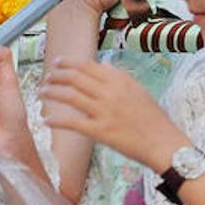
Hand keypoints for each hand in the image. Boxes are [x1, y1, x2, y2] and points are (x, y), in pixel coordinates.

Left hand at [40, 58, 185, 171]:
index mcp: (119, 79)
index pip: (87, 65)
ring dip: (52, 93)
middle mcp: (110, 92)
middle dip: (56, 75)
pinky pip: (72, 123)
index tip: (58, 63)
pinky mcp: (100, 131)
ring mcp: (104, 111)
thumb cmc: (153, 118)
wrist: (163, 142)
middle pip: (74, 78)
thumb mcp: (138, 89)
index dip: (68, 62)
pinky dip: (56, 120)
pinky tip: (46, 119)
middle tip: (47, 77)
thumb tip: (103, 64)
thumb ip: (119, 76)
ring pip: (70, 96)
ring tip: (42, 93)